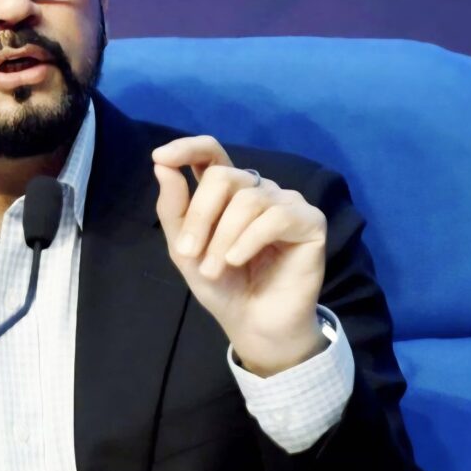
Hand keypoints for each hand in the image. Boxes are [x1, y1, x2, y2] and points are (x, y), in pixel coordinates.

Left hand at [153, 136, 327, 376]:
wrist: (251, 322)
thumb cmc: (221, 284)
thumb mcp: (184, 248)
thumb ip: (173, 207)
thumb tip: (161, 164)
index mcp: (227, 190)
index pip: (211, 152)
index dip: (187, 147)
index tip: (160, 156)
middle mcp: (258, 189)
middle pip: (223, 176)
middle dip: (200, 215)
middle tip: (188, 252)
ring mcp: (286, 202)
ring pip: (247, 199)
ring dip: (222, 238)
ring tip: (213, 269)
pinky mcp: (310, 222)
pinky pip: (275, 217)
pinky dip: (248, 240)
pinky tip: (236, 260)